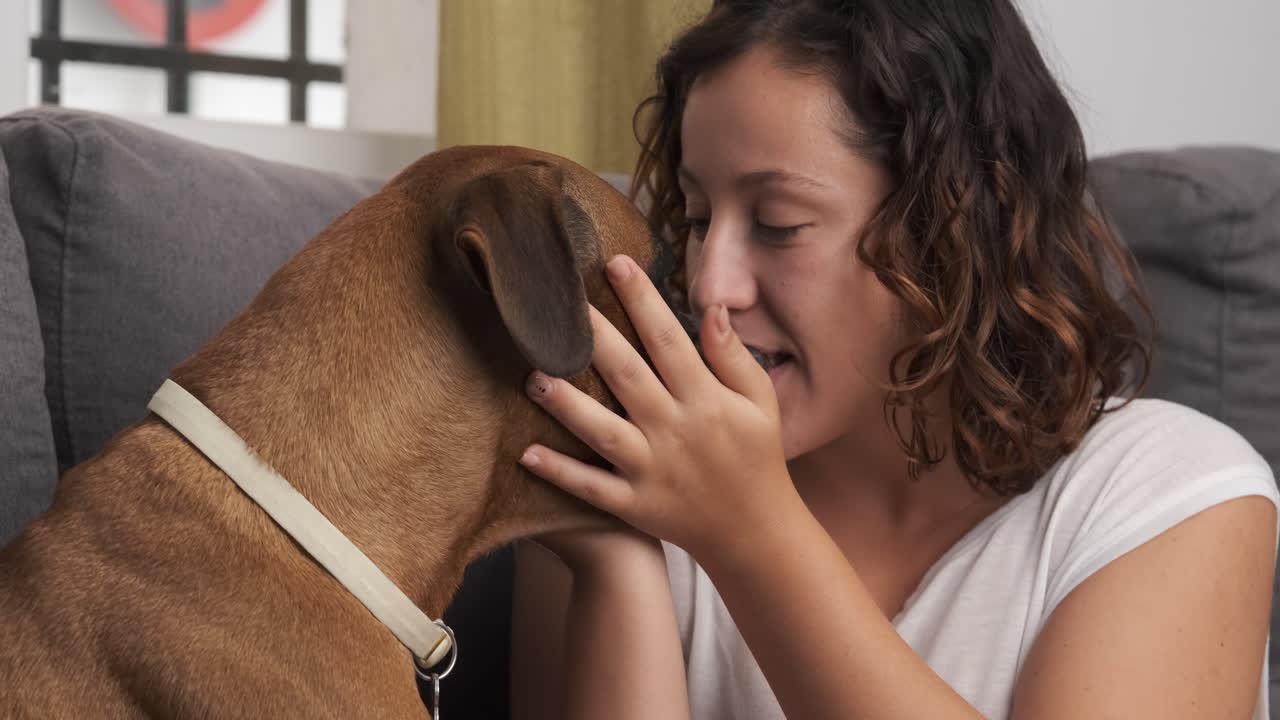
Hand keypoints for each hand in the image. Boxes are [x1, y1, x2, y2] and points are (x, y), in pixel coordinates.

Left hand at [519, 254, 797, 568]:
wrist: (756, 534)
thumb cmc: (757, 457)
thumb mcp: (760, 403)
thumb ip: (733, 356)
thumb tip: (712, 307)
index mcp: (707, 400)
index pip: (668, 340)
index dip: (641, 299)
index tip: (615, 263)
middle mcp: (676, 431)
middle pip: (627, 376)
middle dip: (592, 337)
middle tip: (556, 304)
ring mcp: (652, 470)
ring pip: (601, 432)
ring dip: (565, 404)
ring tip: (532, 376)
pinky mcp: (634, 505)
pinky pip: (591, 488)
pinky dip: (560, 473)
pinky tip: (526, 453)